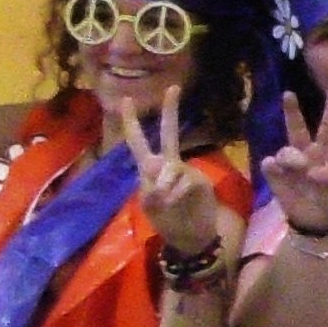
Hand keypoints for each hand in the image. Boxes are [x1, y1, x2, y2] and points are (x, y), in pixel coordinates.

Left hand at [115, 93, 221, 259]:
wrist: (191, 239)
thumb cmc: (167, 221)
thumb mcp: (150, 206)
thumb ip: (153, 190)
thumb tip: (164, 178)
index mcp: (149, 168)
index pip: (138, 141)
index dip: (132, 121)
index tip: (127, 99)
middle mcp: (169, 164)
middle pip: (169, 134)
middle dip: (170, 111)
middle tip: (174, 87)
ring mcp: (186, 171)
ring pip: (172, 168)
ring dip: (166, 187)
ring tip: (169, 205)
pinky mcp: (199, 181)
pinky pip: (184, 181)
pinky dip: (177, 194)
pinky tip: (180, 205)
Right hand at [259, 93, 327, 236]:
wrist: (320, 221)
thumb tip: (310, 170)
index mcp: (326, 152)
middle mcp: (305, 153)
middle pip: (296, 129)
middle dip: (292, 111)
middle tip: (289, 94)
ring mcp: (289, 165)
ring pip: (285, 150)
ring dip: (292, 158)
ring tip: (300, 169)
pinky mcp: (276, 176)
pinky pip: (270, 164)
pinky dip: (274, 166)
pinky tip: (278, 170)